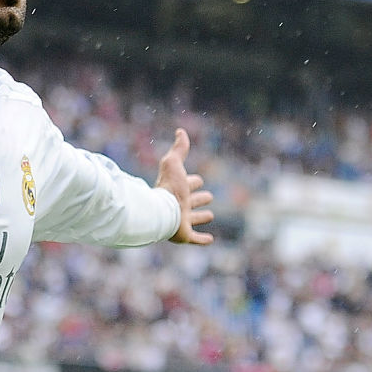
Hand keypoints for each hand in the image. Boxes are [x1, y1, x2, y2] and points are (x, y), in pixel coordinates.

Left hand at [155, 128, 214, 243]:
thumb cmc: (168, 188)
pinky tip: (210, 240)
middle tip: (208, 196)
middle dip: (199, 198)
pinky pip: (195, 239)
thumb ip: (178, 149)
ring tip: (209, 215)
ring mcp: (182, 220)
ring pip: (194, 218)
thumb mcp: (173, 164)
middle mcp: (179, 205)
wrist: (160, 212)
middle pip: (192, 200)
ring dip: (201, 217)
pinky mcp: (184, 235)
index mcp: (177, 189)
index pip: (188, 183)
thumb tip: (180, 131)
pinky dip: (202, 240)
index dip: (193, 181)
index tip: (198, 179)